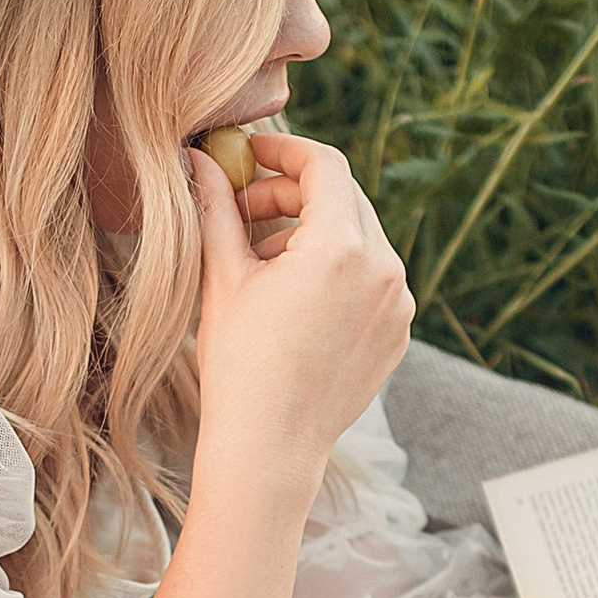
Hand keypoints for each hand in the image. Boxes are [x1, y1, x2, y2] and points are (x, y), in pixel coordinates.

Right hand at [188, 127, 411, 493]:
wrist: (270, 447)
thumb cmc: (239, 364)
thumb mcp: (223, 278)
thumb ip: (217, 208)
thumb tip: (199, 159)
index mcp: (341, 248)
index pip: (324, 166)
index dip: (285, 150)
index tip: (252, 153)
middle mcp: (384, 269)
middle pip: (344, 197)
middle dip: (294, 193)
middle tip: (247, 208)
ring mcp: (398, 303)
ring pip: (361, 237)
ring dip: (314, 232)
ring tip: (264, 261)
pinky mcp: (398, 331)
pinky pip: (372, 278)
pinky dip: (337, 269)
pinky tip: (294, 297)